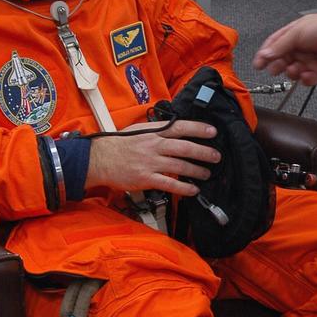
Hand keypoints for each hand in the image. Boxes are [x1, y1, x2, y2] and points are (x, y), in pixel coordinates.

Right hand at [85, 119, 220, 196]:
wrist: (99, 159)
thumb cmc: (118, 144)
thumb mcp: (138, 131)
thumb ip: (157, 131)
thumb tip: (175, 129)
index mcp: (153, 132)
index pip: (180, 127)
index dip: (198, 129)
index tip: (213, 132)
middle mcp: (154, 146)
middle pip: (185, 147)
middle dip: (204, 152)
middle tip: (216, 156)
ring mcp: (150, 162)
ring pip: (180, 166)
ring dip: (197, 170)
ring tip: (207, 173)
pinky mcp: (146, 178)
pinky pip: (169, 184)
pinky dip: (184, 188)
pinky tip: (193, 190)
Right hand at [253, 13, 316, 84]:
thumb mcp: (296, 33)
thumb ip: (279, 46)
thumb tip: (264, 54)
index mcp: (292, 36)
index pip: (272, 46)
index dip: (264, 55)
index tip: (258, 64)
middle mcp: (299, 48)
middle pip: (280, 61)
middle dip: (277, 66)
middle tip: (276, 68)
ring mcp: (307, 60)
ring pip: (292, 73)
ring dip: (292, 73)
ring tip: (296, 69)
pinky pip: (306, 80)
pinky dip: (306, 79)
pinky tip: (309, 73)